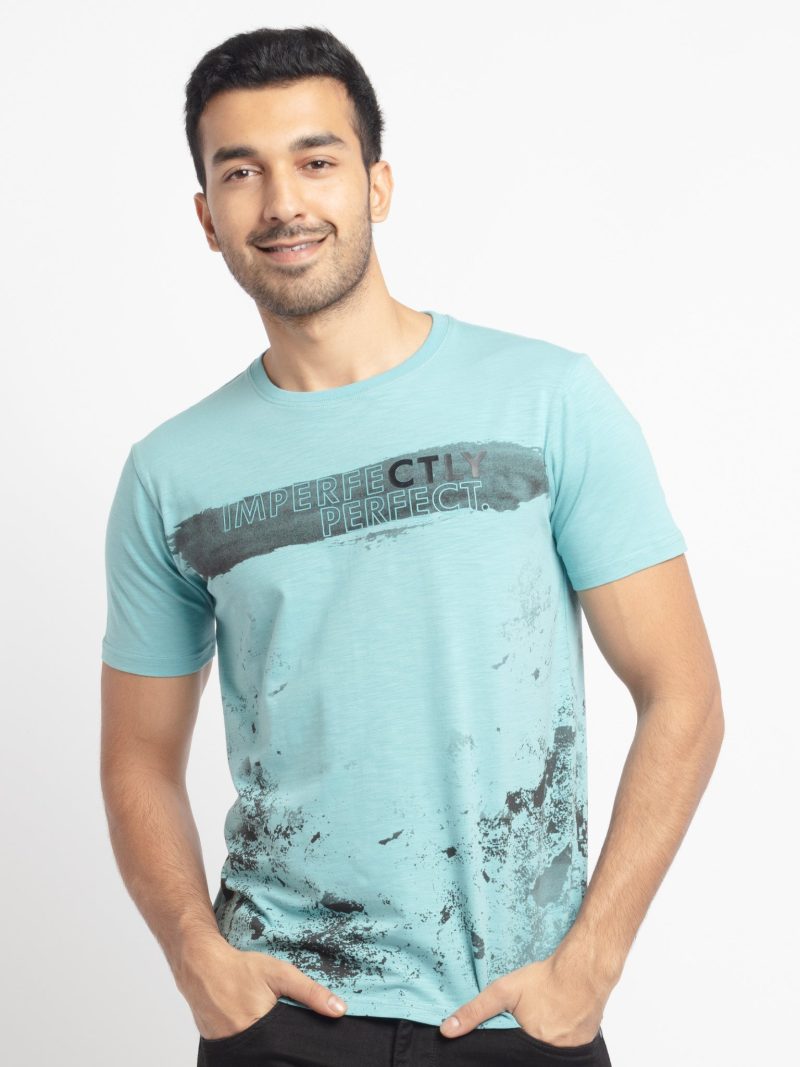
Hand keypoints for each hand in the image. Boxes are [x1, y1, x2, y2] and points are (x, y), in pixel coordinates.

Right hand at [176, 938, 347, 1040]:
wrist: (201, 966)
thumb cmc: (242, 968)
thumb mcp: (280, 974)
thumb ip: (311, 992)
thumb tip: (340, 1010)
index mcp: (262, 1031)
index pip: (289, 1053)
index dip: (299, 1051)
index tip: (308, 1046)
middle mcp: (244, 1047)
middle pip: (274, 1056)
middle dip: (285, 1050)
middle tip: (287, 1032)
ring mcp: (230, 1050)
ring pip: (259, 1055)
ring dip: (268, 1048)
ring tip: (272, 1031)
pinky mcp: (220, 1049)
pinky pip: (244, 1053)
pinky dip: (254, 1046)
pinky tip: (257, 1032)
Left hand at [439, 945, 611, 1045]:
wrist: (584, 971)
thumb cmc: (544, 980)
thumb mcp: (504, 991)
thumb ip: (475, 1011)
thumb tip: (447, 1030)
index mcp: (528, 1049)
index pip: (508, 1058)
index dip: (505, 1050)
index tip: (508, 1035)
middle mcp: (549, 1057)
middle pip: (526, 1055)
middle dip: (520, 1046)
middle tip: (525, 1023)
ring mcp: (568, 1054)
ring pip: (545, 1053)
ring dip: (539, 1041)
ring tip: (539, 1021)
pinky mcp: (582, 1047)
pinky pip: (563, 1050)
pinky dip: (556, 1038)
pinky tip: (555, 1022)